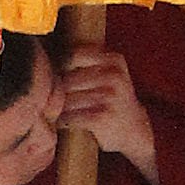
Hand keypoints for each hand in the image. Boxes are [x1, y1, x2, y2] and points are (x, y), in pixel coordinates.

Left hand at [59, 46, 158, 184]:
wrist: (135, 129)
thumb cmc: (113, 97)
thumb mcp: (111, 72)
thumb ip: (88, 59)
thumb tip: (49, 57)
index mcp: (114, 60)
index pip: (74, 56)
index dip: (61, 68)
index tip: (60, 77)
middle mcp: (114, 76)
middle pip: (67, 80)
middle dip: (58, 91)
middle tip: (56, 99)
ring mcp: (109, 96)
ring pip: (67, 99)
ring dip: (60, 108)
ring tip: (60, 111)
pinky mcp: (102, 117)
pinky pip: (71, 117)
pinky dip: (64, 121)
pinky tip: (65, 122)